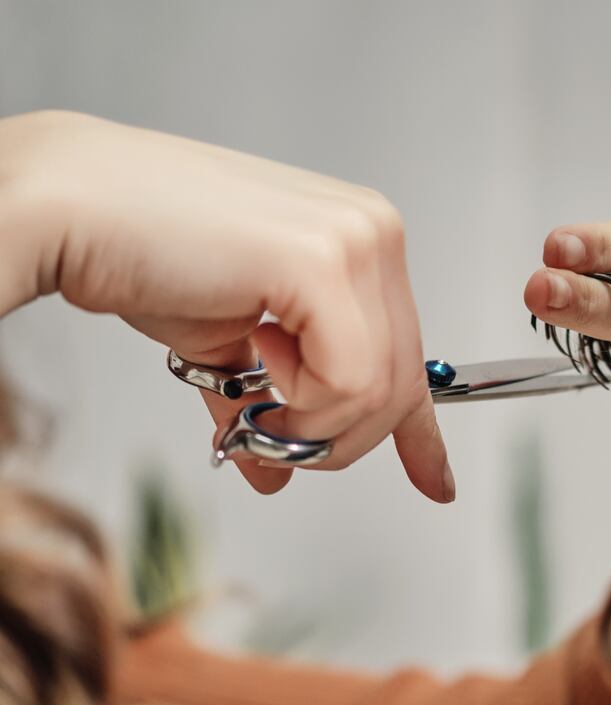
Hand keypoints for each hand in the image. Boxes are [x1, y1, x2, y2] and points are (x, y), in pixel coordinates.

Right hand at [0, 111, 451, 500]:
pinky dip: (299, 402)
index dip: (421, 431)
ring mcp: (356, 240)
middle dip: (334, 437)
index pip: (411, 354)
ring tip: (248, 388)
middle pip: (400, 385)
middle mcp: (374, 232)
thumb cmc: (140, 256)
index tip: (435, 483)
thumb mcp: (226, 343)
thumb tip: (276, 474)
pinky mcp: (323, 261)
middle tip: (266, 435)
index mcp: (362, 242)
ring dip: (306, 423)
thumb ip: (266, 401)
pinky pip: (349, 380)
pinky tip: (251, 351)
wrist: (69, 210)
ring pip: (378, 391)